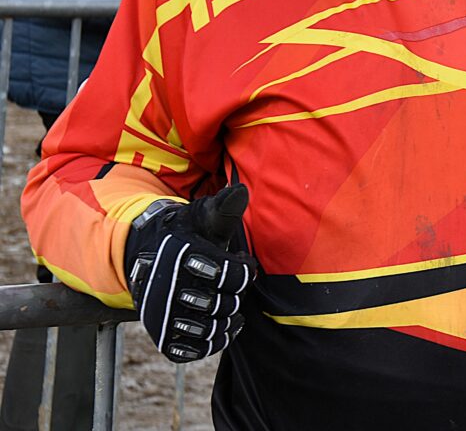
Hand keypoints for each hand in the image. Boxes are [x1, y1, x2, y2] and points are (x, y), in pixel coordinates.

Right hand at [125, 185, 255, 362]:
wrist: (146, 257)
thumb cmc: (185, 235)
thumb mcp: (202, 218)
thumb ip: (224, 209)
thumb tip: (241, 190)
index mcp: (182, 257)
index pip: (230, 274)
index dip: (244, 271)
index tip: (243, 265)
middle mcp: (168, 288)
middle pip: (222, 304)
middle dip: (235, 296)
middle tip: (233, 287)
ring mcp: (162, 316)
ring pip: (209, 330)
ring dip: (227, 321)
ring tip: (230, 307)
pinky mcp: (161, 336)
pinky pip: (193, 350)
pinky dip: (213, 342)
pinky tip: (224, 327)